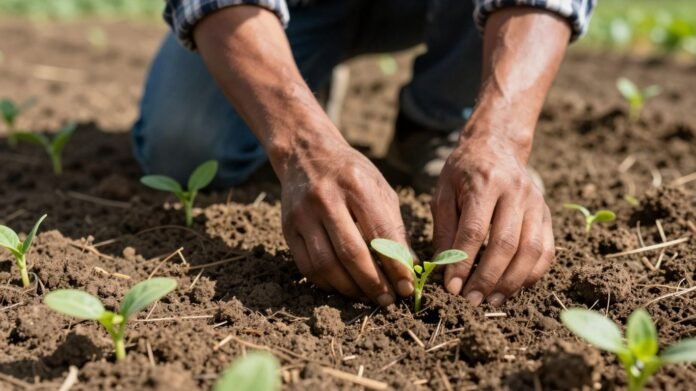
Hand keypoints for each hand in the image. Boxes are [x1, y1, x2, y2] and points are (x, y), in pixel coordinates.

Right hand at [279, 135, 413, 304]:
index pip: (380, 234)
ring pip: (326, 265)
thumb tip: (408, 267)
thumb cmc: (351, 174)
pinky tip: (344, 287)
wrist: (306, 154)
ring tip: (368, 297)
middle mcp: (326, 199)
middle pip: (351, 254)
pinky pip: (307, 267)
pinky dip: (328, 284)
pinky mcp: (288, 229)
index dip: (395, 266)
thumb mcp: (379, 189)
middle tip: (388, 300)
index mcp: (356, 185)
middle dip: (373, 283)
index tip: (407, 287)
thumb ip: (394, 226)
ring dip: (350, 289)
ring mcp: (303, 215)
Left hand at [432, 127, 554, 306]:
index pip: (475, 231)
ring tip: (491, 300)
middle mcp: (516, 192)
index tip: (451, 287)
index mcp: (485, 183)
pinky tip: (512, 287)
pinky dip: (531, 274)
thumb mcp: (443, 193)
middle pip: (506, 244)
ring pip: (531, 251)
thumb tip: (443, 270)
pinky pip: (547, 251)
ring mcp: (536, 203)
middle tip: (470, 300)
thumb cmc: (463, 172)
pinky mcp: (546, 214)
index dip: (463, 263)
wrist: (496, 146)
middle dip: (487, 278)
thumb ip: (443, 230)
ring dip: (511, 282)